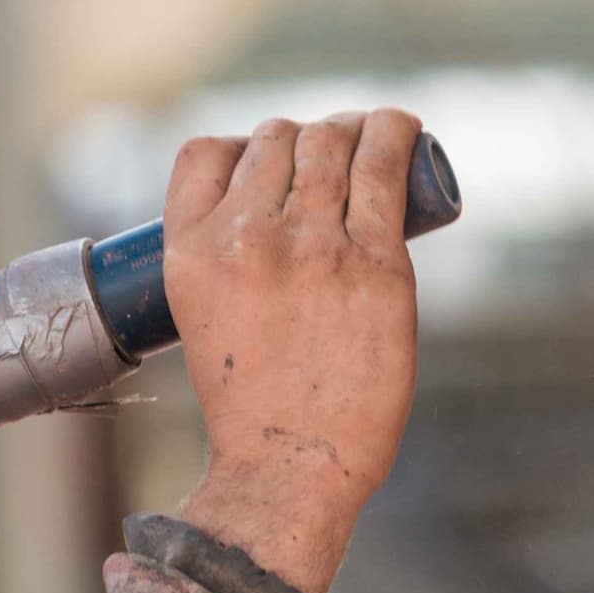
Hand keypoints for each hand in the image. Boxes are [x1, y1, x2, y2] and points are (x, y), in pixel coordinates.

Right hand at [163, 110, 421, 592]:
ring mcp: (312, 246)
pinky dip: (395, 133)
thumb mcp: (202, 315)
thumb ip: (225, 259)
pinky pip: (384, 167)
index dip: (241, 147)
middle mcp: (245, 237)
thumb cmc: (252, 402)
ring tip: (371, 139)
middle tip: (332, 163)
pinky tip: (404, 128)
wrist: (290, 464)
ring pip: (329, 142)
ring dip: (351, 130)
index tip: (269, 166)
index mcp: (189, 250)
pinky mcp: (375, 263)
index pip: (205, 152)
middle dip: (304, 140)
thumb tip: (277, 205)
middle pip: (275, 138)